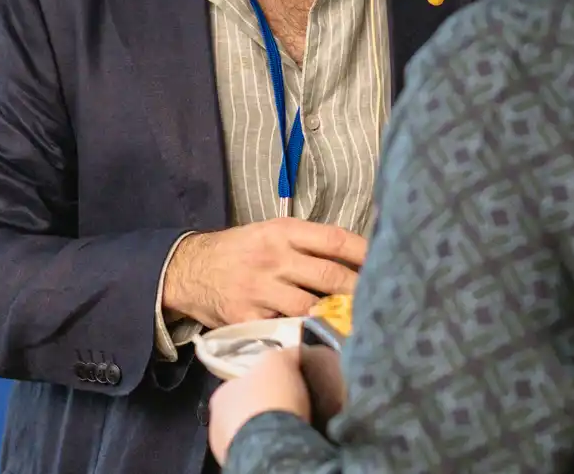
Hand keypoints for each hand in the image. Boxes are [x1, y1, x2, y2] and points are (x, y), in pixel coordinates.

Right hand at [164, 217, 364, 329]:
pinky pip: (284, 329)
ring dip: (337, 317)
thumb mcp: (268, 233)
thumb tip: (352, 258)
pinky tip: (323, 341)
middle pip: (330, 275)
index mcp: (282, 232)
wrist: (189, 270)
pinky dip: (305, 335)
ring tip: (359, 324)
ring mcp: (261, 290)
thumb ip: (305, 244)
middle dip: (360, 290)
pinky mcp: (248, 318)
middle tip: (383, 300)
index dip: (363, 252)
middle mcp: (274, 258)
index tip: (385, 261)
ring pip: (311, 306)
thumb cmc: (238, 251)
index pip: (333, 239)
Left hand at [208, 347, 310, 465]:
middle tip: (287, 405)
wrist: (271, 445)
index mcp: (221, 394)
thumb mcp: (278, 361)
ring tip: (289, 425)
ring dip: (265, 428)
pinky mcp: (242, 463)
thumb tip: (296, 351)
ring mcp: (227, 446)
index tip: (280, 384)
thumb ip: (284, 354)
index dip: (261, 381)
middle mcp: (217, 421)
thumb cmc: (269, 397)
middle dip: (261, 406)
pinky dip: (270, 444)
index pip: (239, 384)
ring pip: (249, 431)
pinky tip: (285, 440)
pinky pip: (259, 448)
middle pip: (244, 408)